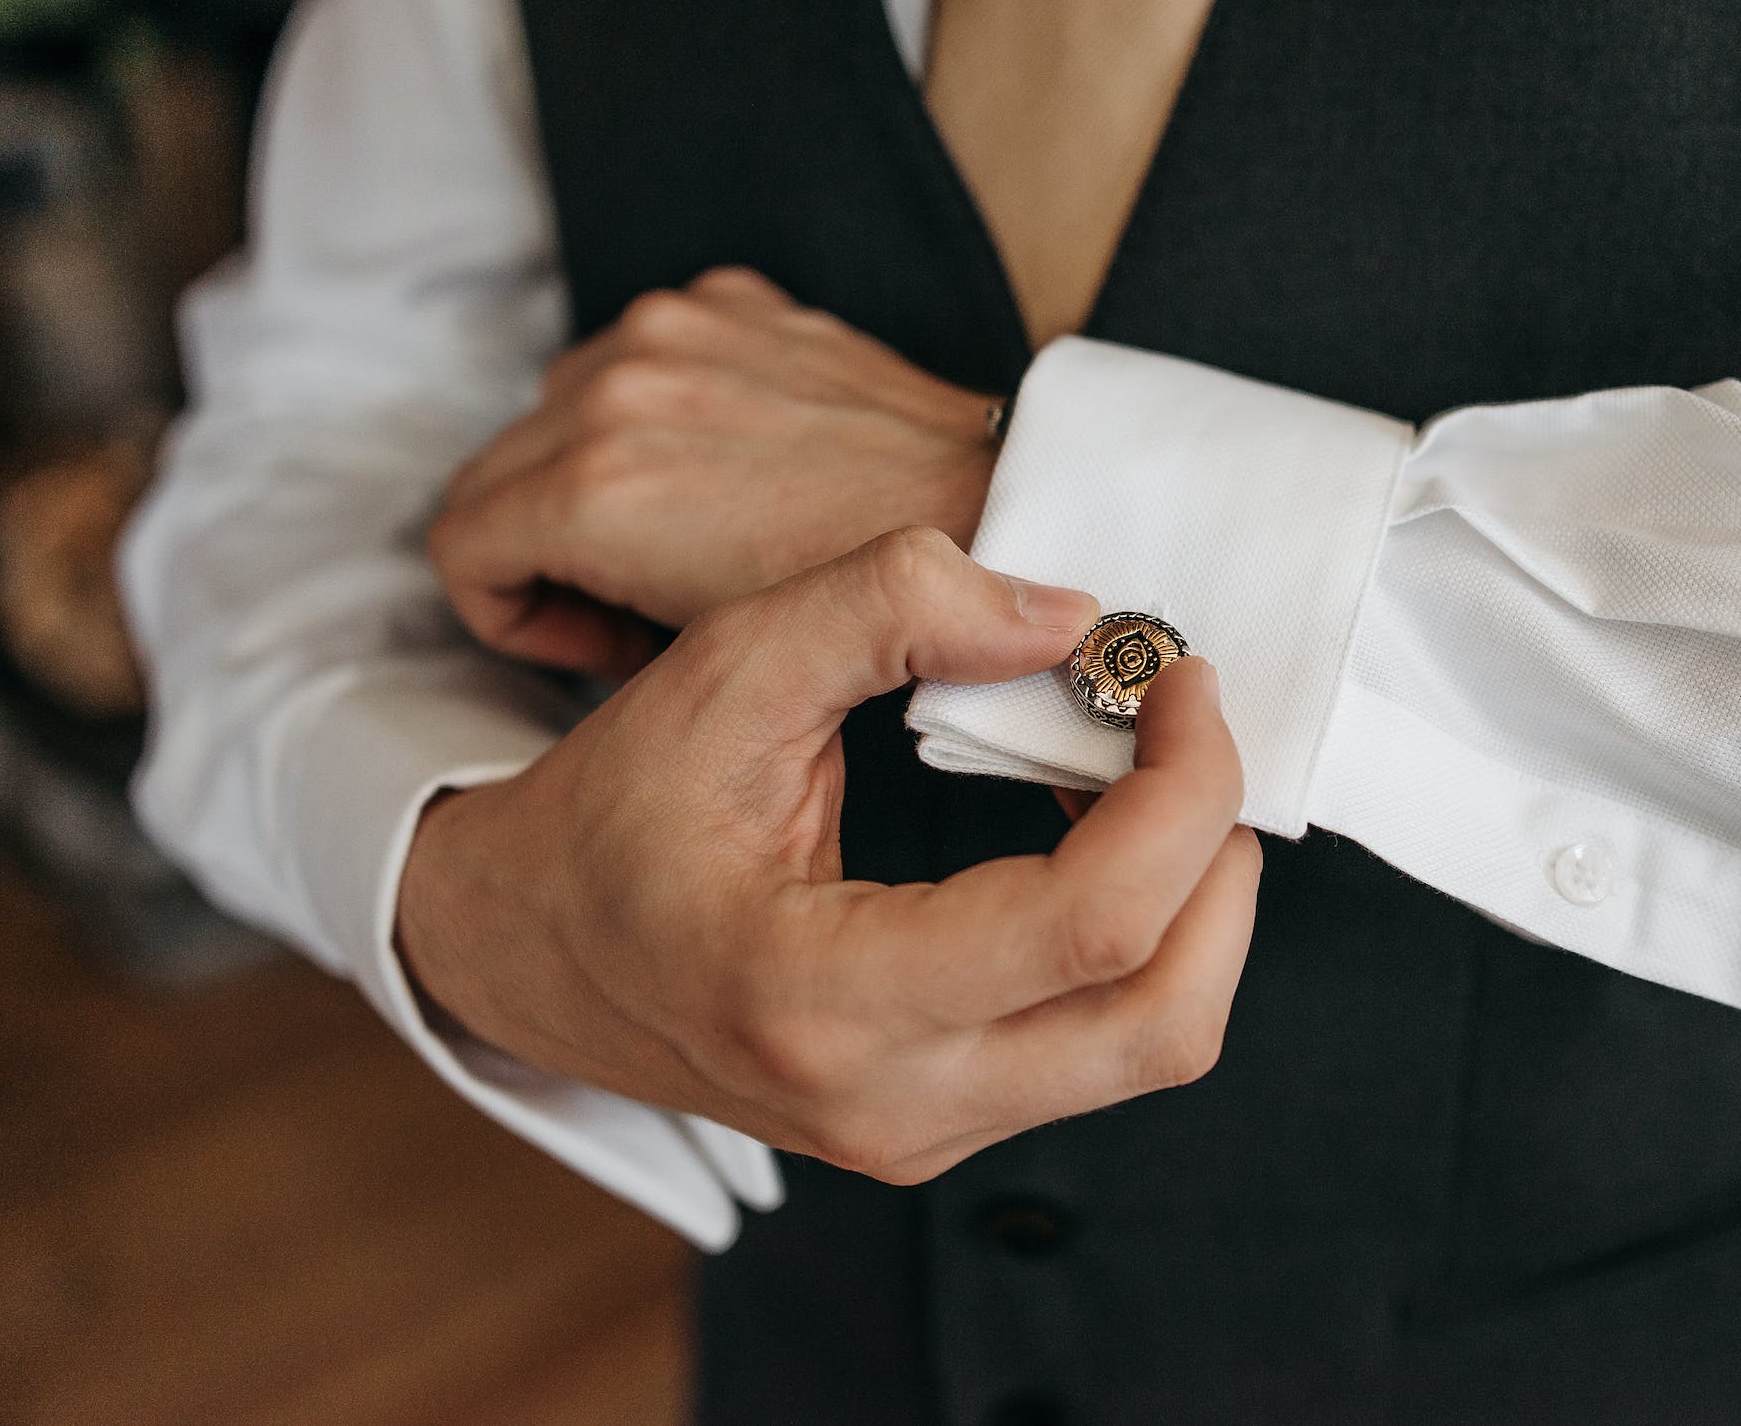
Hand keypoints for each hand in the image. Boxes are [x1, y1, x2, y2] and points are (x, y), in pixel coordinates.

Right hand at [397, 528, 1261, 1183]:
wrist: (522, 950)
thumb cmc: (611, 810)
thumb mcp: (721, 672)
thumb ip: (886, 607)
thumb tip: (1070, 614)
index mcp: (821, 996)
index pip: (1091, 923)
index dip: (1181, 788)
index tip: (1179, 680)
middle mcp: (889, 1101)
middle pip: (1167, 1017)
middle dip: (1218, 856)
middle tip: (1187, 731)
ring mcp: (921, 1134)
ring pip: (1158, 1042)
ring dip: (1194, 900)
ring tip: (1146, 776)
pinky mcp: (943, 1124)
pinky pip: (1105, 1045)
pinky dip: (1144, 938)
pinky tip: (1094, 837)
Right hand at [429, 267, 1001, 676]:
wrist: (980, 509)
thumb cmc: (854, 600)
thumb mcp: (700, 643)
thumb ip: (587, 611)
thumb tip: (559, 603)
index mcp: (592, 486)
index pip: (458, 543)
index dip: (511, 611)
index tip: (594, 640)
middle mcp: (612, 388)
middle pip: (495, 471)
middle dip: (542, 547)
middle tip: (636, 602)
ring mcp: (671, 329)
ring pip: (557, 406)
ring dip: (589, 469)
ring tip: (684, 532)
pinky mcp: (726, 298)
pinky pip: (639, 352)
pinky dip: (656, 405)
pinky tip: (729, 461)